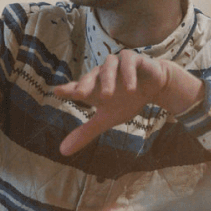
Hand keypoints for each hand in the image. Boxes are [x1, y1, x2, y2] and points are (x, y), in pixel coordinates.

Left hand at [52, 50, 203, 155]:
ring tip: (107, 97)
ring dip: (107, 80)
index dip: (67, 89)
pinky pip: (128, 62)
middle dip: (84, 85)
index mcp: (93, 87)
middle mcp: (102, 73)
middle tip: (79, 95)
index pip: (77, 87)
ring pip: (108, 67)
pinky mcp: (133, 58)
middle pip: (90, 76)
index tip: (57, 92)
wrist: (154, 87)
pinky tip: (130, 89)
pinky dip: (128, 75)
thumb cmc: (126, 100)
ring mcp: (117, 64)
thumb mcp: (106, 119)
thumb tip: (62, 152)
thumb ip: (86, 132)